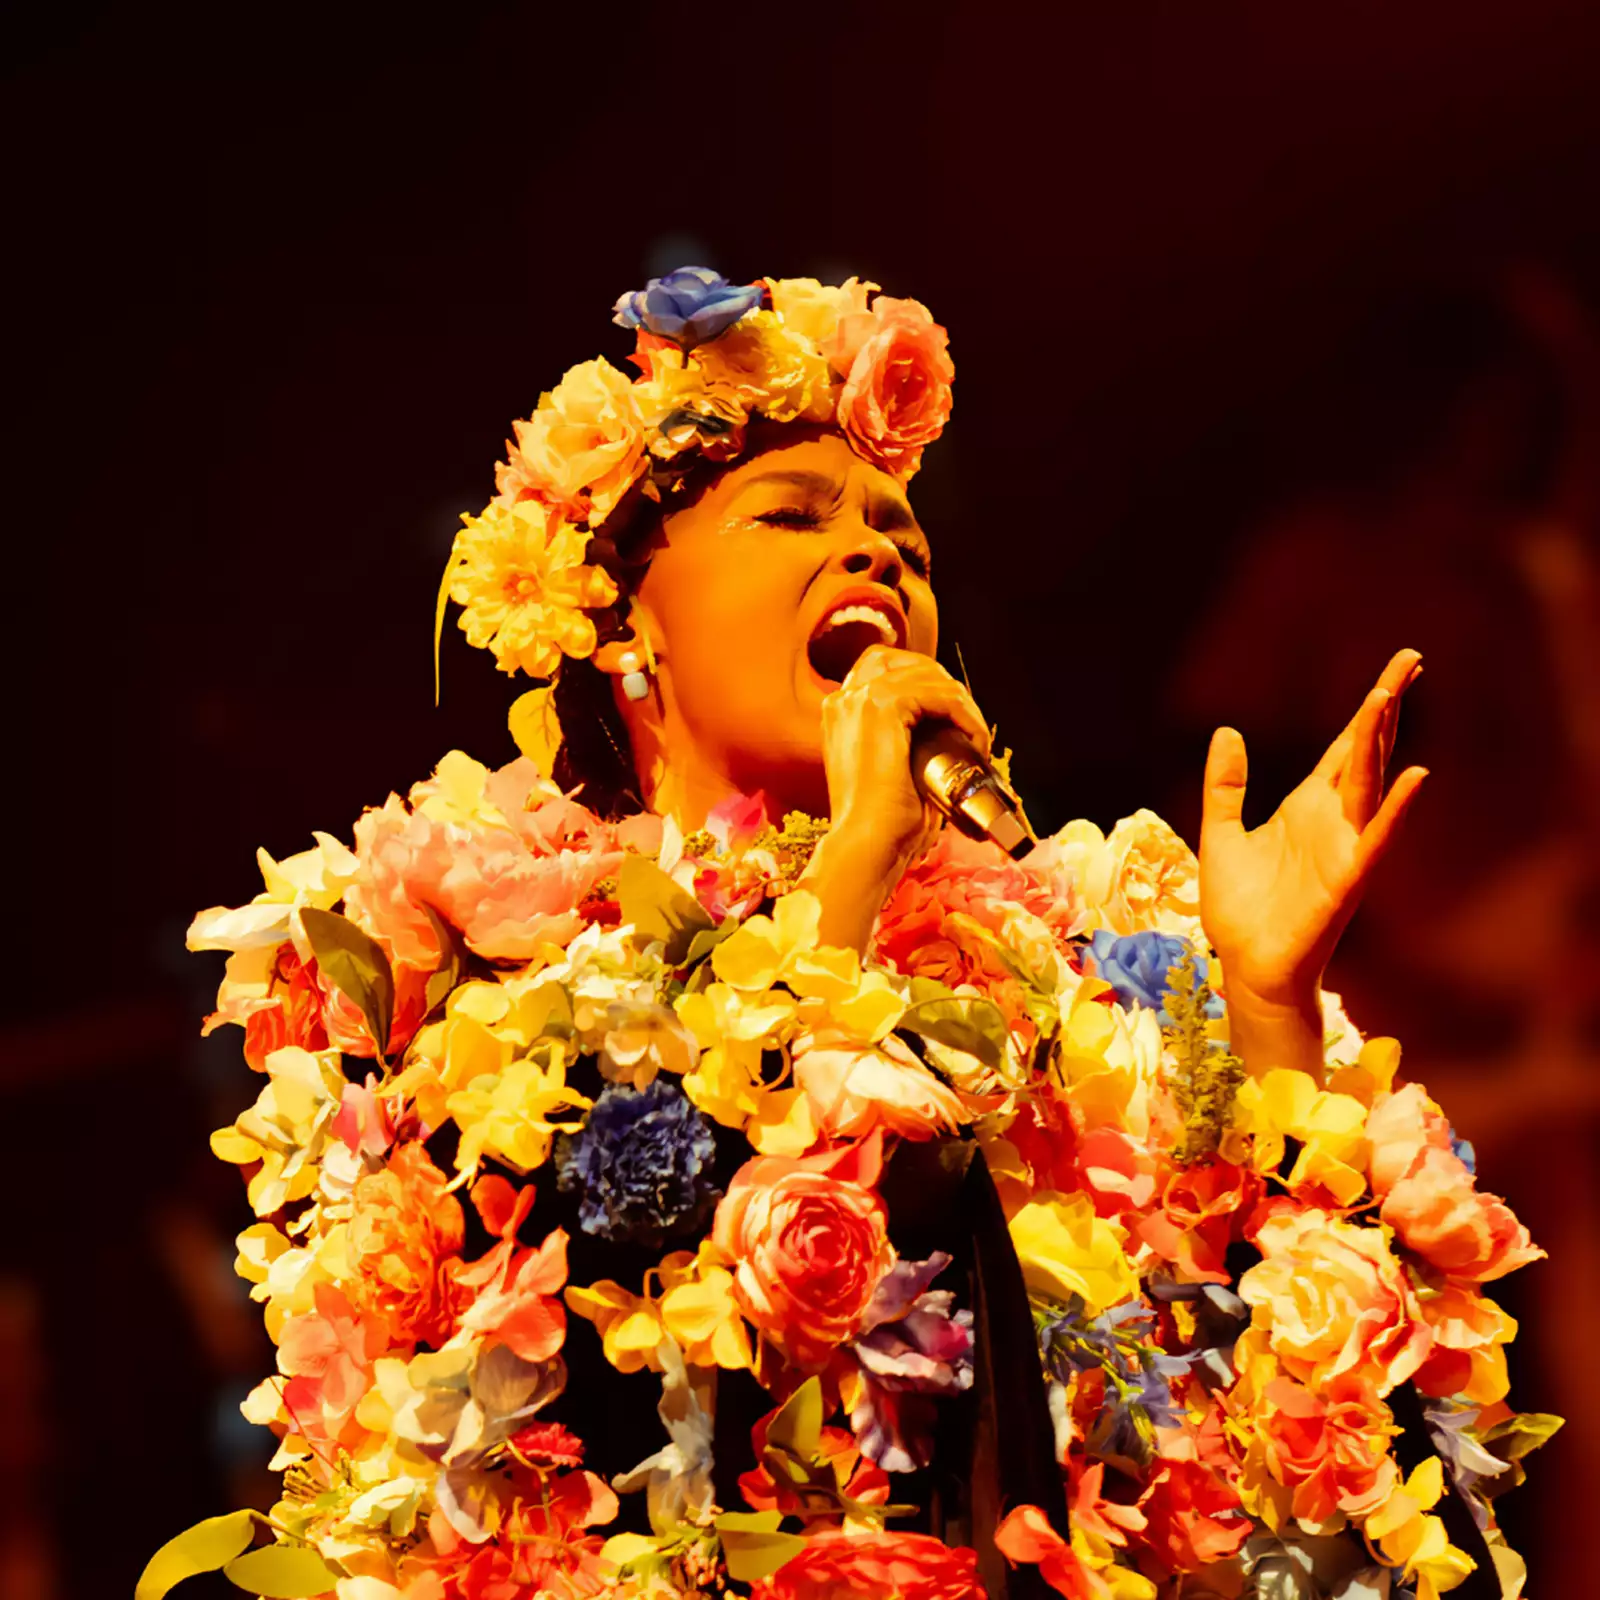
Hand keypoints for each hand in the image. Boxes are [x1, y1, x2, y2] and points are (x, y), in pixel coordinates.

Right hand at [800, 645, 989, 951]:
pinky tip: (975, 741)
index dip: (926, 684)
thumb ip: (910, 743)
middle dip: (946, 686)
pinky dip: (966, 714)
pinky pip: (940, 693)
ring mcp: (860, 699)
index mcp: (841, 713)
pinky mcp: (882, 706)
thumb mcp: (894, 771)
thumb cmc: (881, 824)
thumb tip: (953, 735)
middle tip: (970, 726)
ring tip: (977, 739)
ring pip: (929, 676)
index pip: (887, 670)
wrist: (865, 845)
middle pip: (908, 661)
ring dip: (963, 705)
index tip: (953, 717)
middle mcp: (845, 699)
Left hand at [1199, 648, 1427, 1072]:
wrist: (1244, 965)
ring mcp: (1344, 848)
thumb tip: (1227, 731)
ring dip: (1379, 743)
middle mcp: (1334, 821)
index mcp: (1308, 806)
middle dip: (1385, 707)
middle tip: (1409, 660)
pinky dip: (1394, 810)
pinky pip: (1375, 839)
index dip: (1370, 709)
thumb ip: (1225, 785)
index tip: (1399, 669)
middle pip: (1365, 752)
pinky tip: (1412, 778)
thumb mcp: (1220, 832)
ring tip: (1388, 697)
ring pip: (1368, 785)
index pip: (1346, 747)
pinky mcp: (1346, 880)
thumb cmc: (1239, 908)